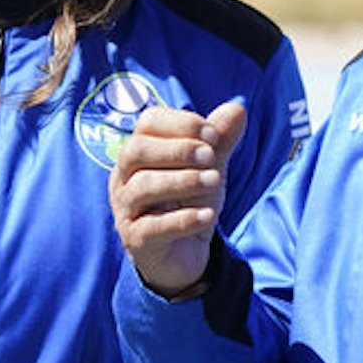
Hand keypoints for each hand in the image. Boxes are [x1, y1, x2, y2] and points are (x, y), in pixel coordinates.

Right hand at [109, 101, 247, 297]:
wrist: (185, 254)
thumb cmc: (189, 203)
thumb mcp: (209, 168)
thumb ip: (220, 140)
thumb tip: (238, 108)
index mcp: (140, 154)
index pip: (148, 123)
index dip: (181, 123)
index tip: (213, 136)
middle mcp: (124, 179)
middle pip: (136, 151)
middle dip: (178, 149)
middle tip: (211, 157)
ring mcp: (126, 210)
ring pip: (142, 187)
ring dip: (183, 180)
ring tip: (214, 181)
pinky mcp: (136, 240)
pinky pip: (152, 227)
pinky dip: (182, 219)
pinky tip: (208, 216)